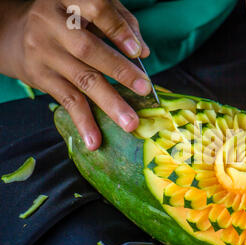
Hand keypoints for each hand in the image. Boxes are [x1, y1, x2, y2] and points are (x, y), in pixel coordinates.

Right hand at [0, 0, 150, 149]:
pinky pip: (66, 101)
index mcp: (67, 0)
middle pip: (88, 49)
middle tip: (144, 89)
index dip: (117, 29)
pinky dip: (83, 122)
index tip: (138, 51)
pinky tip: (95, 141)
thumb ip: (118, 21)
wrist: (11, 32)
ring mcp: (44, 53)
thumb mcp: (85, 9)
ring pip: (81, 79)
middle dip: (119, 71)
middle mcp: (51, 24)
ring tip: (130, 123)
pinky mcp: (41, 78)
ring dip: (109, 103)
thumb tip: (143, 52)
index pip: (95, 9)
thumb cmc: (63, 18)